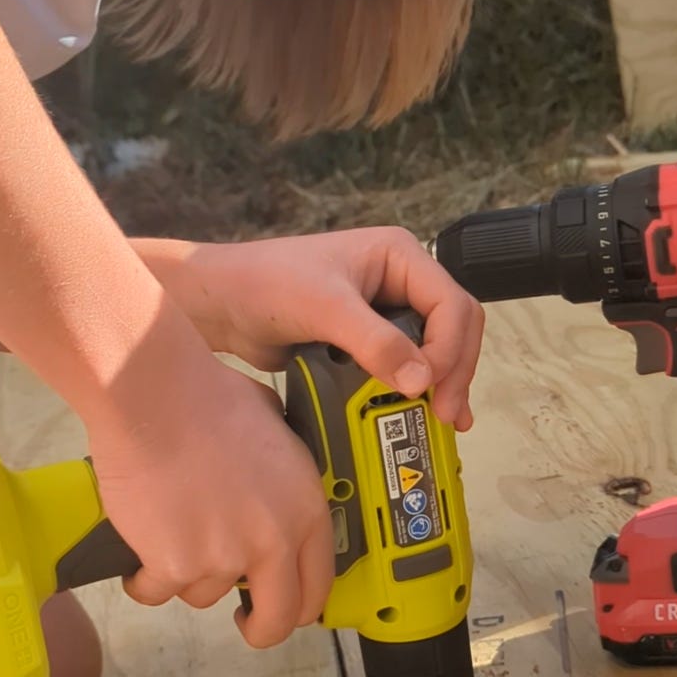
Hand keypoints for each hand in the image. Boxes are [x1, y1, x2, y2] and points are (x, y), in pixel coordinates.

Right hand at [86, 345, 333, 646]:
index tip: (288, 608)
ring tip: (172, 531)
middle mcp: (272, 540)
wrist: (155, 398)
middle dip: (259, 627)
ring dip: (189, 575)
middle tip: (243, 618)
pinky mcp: (174, 566)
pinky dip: (144, 577)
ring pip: (205, 596)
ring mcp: (223, 558)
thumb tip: (276, 483)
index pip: (319, 584)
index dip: (303, 605)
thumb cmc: (209, 398)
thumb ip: (282, 471)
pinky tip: (141, 545)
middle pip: (277, 620)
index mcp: (305, 508)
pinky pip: (156, 591)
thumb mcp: (275, 429)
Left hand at [134, 228, 484, 429]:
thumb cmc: (268, 285)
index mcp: (400, 255)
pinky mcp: (369, 340)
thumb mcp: (325, 309)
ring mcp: (387, 310)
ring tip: (446, 421)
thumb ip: (376, 343)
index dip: (450, 348)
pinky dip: (420, 387)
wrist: (220, 303)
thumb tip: (423, 383)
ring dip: (444, 381)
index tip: (431, 389)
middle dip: (455, 369)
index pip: (450, 303)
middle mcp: (400, 279)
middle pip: (455, 325)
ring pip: (437, 347)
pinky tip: (424, 413)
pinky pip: (409, 364)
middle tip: (449, 414)